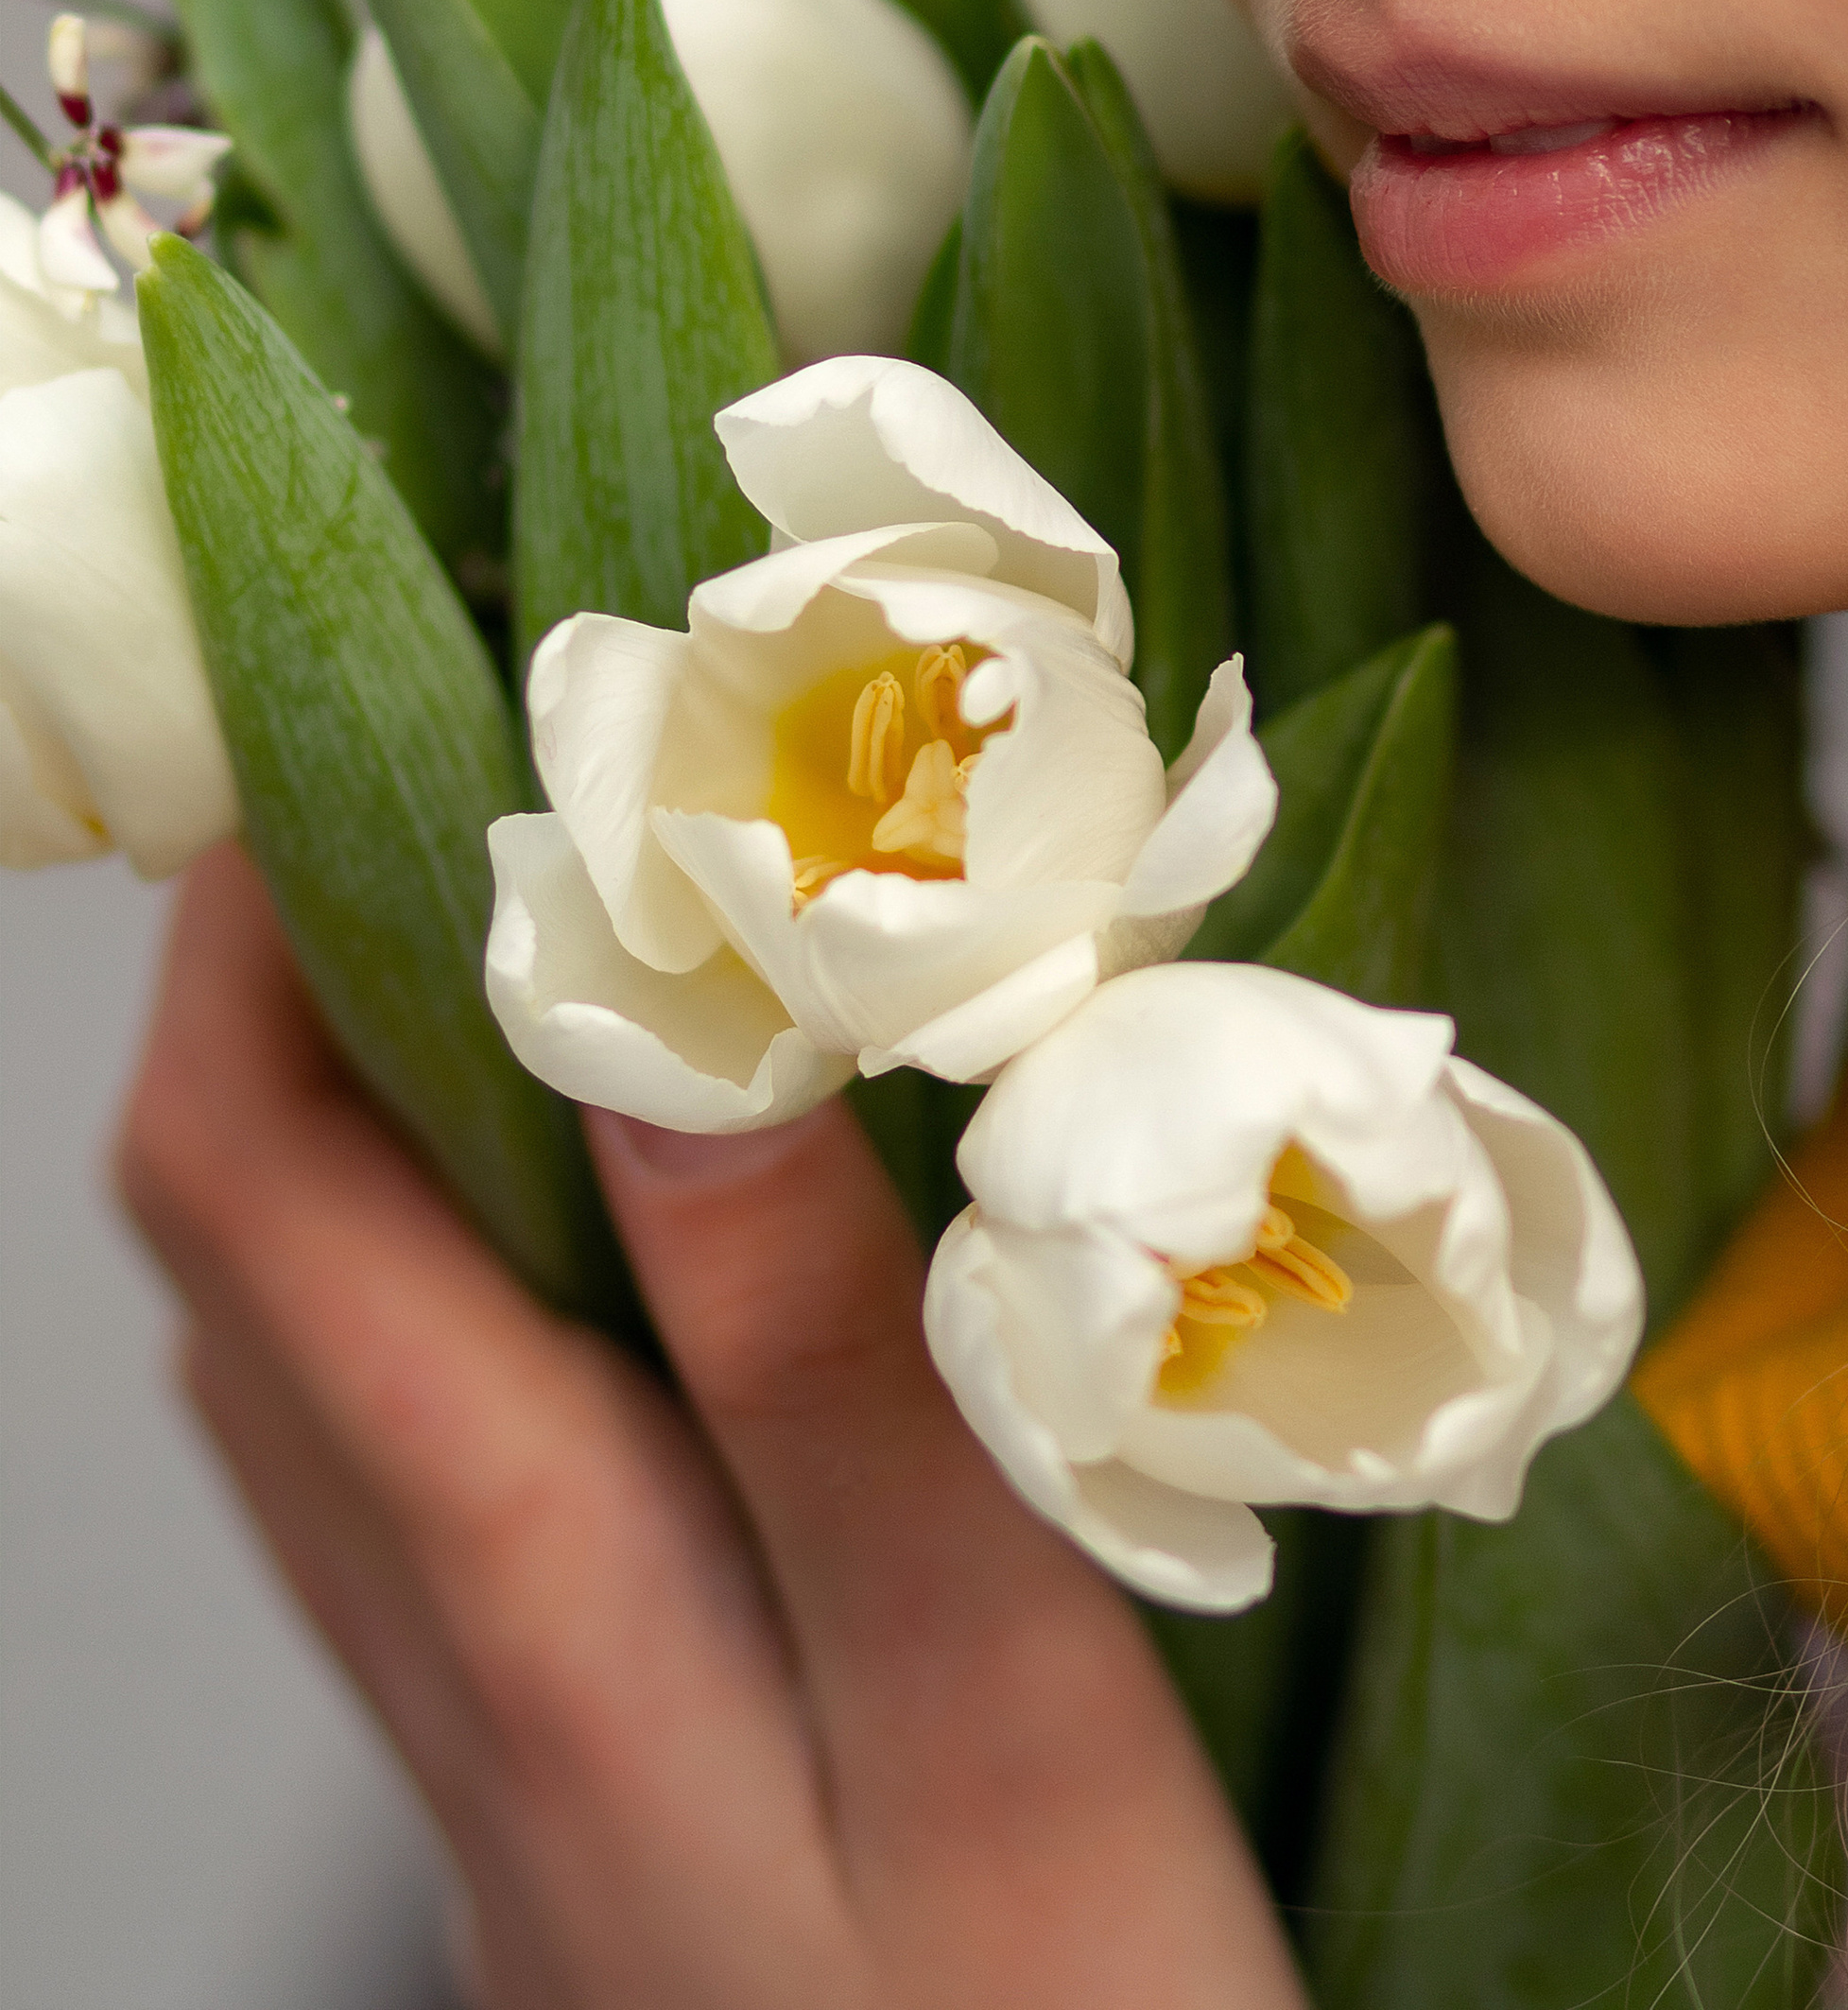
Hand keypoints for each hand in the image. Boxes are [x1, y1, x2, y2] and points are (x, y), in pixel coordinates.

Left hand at [116, 846, 1306, 2009]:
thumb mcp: (991, 1716)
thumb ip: (821, 1375)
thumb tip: (666, 1021)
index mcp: (524, 1583)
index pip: (247, 1181)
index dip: (245, 917)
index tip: (352, 692)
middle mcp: (452, 1642)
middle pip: (232, 1252)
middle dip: (281, 973)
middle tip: (457, 771)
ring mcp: (494, 1729)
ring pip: (306, 1362)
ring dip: (349, 1121)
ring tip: (524, 946)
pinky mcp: (578, 1779)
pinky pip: (416, 1472)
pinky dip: (443, 1285)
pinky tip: (619, 1250)